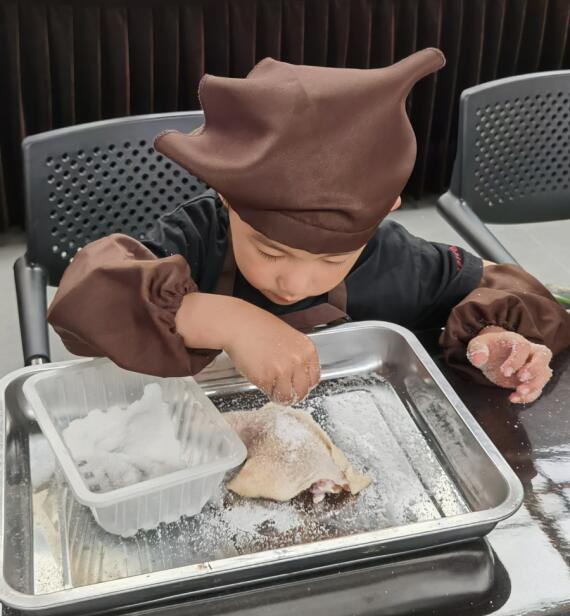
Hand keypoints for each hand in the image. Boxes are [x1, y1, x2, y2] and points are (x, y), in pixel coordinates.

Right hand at [175, 293, 319, 403]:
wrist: (240, 324)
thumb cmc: (259, 328)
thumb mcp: (289, 338)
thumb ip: (297, 356)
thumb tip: (299, 376)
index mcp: (307, 350)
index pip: (314, 379)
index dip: (304, 385)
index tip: (297, 387)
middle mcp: (298, 360)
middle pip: (302, 391)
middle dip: (293, 395)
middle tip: (284, 393)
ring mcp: (282, 370)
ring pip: (286, 396)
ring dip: (278, 394)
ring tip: (271, 387)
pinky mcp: (266, 377)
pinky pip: (270, 393)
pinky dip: (265, 390)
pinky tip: (261, 379)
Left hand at [467, 326, 552, 403]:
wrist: (491, 353)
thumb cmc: (487, 347)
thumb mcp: (477, 346)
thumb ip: (477, 350)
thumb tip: (478, 357)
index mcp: (516, 341)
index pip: (523, 347)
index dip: (516, 360)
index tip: (505, 372)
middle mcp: (529, 352)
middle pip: (544, 356)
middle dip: (535, 369)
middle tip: (521, 379)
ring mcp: (532, 366)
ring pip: (544, 374)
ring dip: (534, 385)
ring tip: (519, 392)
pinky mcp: (531, 380)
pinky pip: (537, 388)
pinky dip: (529, 396)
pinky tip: (513, 398)